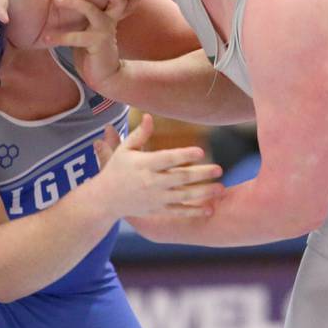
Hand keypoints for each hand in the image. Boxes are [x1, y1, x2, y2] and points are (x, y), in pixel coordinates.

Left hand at [45, 0, 134, 90]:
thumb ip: (82, 19)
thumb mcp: (88, 32)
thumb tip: (58, 5)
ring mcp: (105, 31)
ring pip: (90, 9)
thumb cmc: (93, 54)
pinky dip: (59, 37)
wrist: (105, 77)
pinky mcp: (97, 43)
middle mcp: (110, 20)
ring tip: (56, 1)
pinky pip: (76, 36)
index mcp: (108, 16)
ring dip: (72, 3)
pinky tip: (46, 39)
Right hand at [92, 113, 223, 218]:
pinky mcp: (158, 210)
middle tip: (219, 169)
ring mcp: (156, 198)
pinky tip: (210, 208)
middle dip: (200, 174)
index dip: (184, 155)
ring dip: (203, 193)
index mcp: (144, 164)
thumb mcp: (124, 149)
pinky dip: (194, 211)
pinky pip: (179, 211)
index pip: (168, 159)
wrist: (106, 199)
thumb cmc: (116, 169)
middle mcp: (151, 181)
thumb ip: (139, 134)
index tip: (201, 151)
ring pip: (183, 196)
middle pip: (180, 178)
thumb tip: (150, 116)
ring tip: (221, 188)